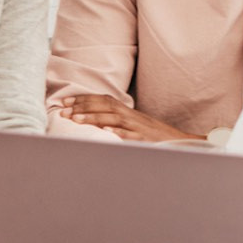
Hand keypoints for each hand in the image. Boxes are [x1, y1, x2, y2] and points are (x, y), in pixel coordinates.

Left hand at [54, 94, 198, 142]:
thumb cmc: (152, 136)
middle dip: (83, 107)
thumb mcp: (132, 126)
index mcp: (127, 112)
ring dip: (94, 118)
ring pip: (114, 119)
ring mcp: (138, 128)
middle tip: (63, 111)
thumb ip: (114, 122)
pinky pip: (131, 135)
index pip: (102, 100)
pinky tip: (106, 132)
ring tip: (77, 120)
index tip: (64, 102)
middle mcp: (131, 116)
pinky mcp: (146, 140)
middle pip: (105, 106)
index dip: (83, 100)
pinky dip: (118, 133)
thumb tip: (91, 122)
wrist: (178, 142)